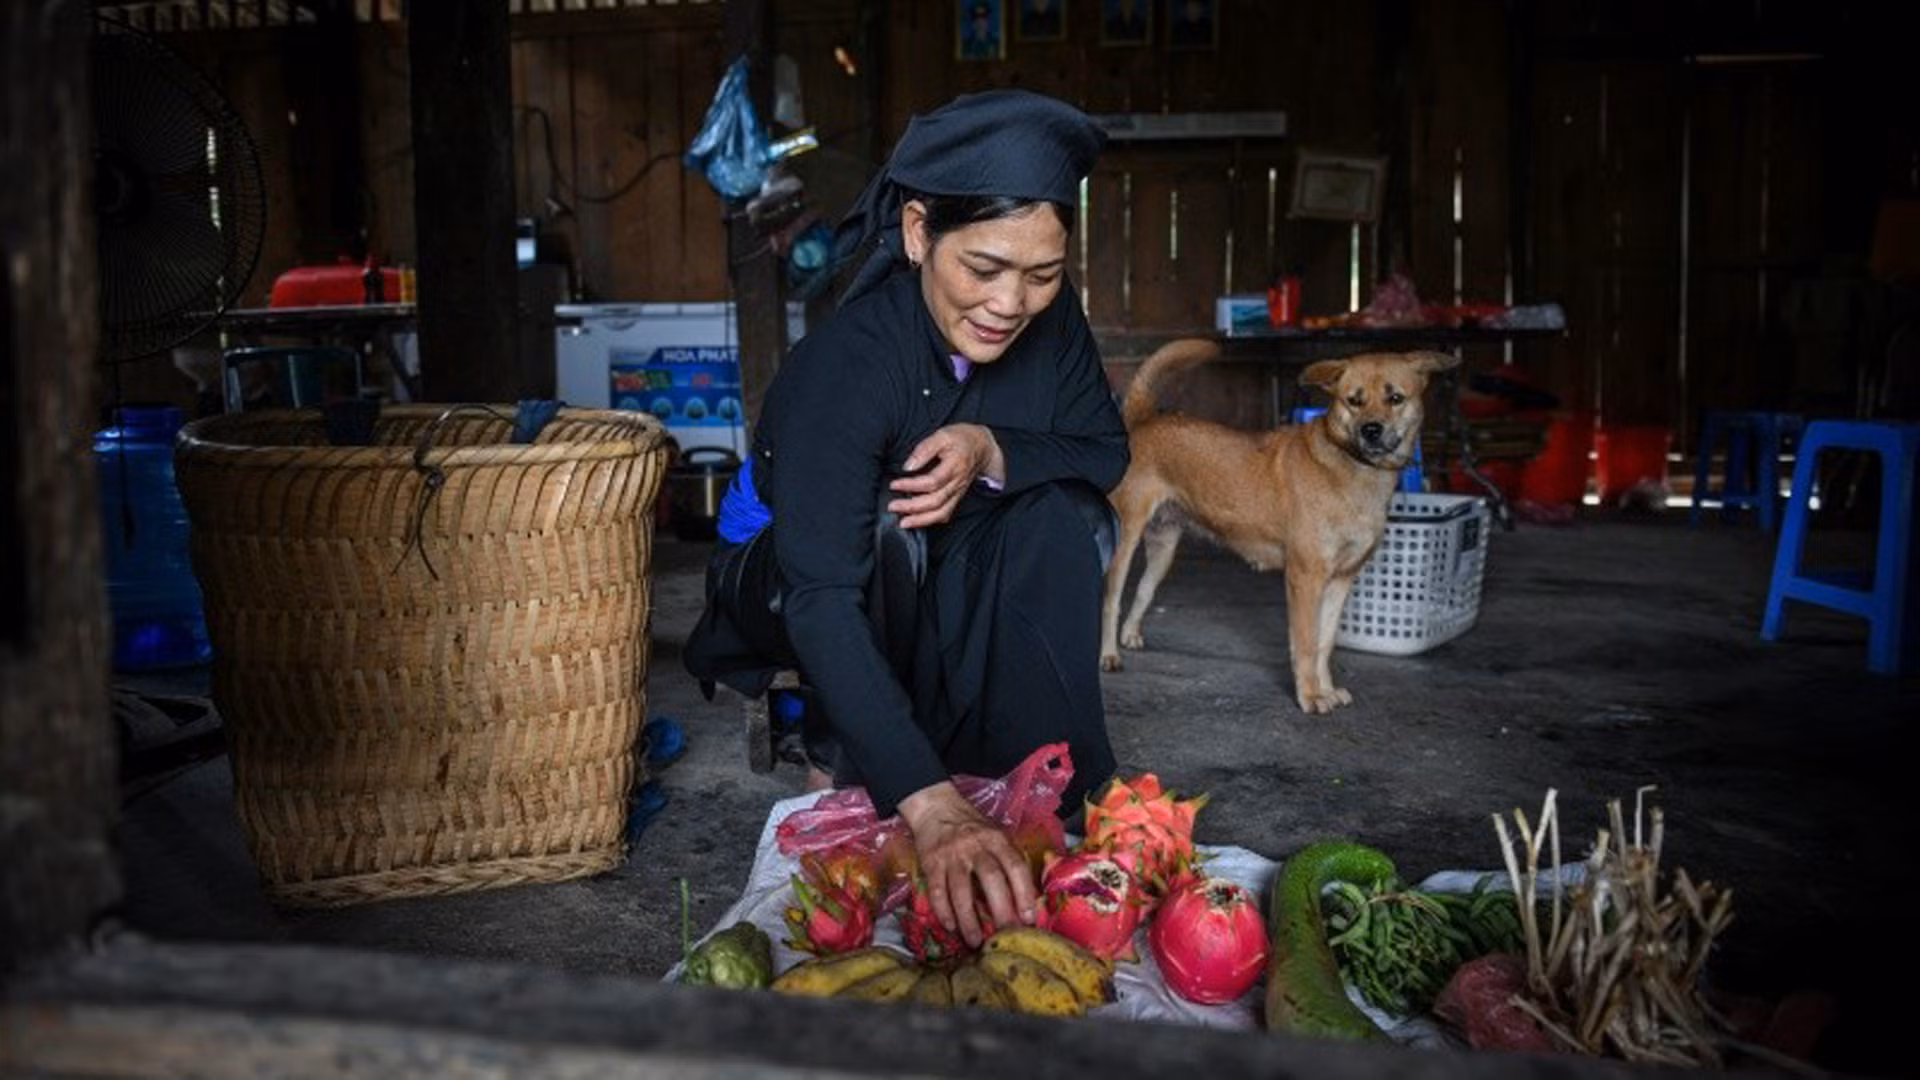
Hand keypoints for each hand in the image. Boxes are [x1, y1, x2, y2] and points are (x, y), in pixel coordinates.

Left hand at [886, 424, 1003, 528]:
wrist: (981, 447)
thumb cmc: (960, 439)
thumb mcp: (942, 435)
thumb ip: (924, 449)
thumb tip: (908, 466)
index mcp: (954, 466)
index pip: (932, 481)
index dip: (911, 485)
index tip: (894, 484)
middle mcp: (957, 483)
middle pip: (935, 501)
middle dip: (912, 507)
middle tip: (893, 506)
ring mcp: (957, 492)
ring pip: (941, 513)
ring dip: (921, 520)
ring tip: (904, 522)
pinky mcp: (956, 497)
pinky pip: (945, 514)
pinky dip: (931, 521)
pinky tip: (918, 522)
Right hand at [897, 781, 1036, 947]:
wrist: (937, 809)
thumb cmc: (972, 828)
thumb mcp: (996, 835)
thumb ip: (1008, 861)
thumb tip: (1026, 900)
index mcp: (997, 840)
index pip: (1015, 866)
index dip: (1024, 893)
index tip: (1028, 919)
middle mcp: (975, 846)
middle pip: (991, 879)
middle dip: (1001, 910)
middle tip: (1006, 935)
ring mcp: (952, 855)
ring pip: (961, 890)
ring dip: (968, 919)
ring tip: (976, 942)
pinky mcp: (931, 863)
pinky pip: (937, 891)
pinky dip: (944, 911)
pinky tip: (951, 927)